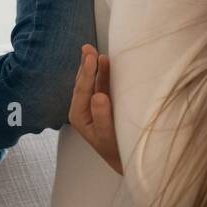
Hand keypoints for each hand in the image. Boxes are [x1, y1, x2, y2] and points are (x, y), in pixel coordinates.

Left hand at [69, 44, 122, 174]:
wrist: (127, 159)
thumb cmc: (117, 150)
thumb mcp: (108, 137)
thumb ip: (102, 117)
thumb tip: (98, 95)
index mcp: (79, 115)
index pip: (81, 90)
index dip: (86, 72)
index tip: (91, 56)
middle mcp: (83, 108)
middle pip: (83, 82)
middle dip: (86, 65)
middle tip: (88, 47)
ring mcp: (94, 104)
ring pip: (92, 81)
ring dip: (94, 66)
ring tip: (95, 51)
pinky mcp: (105, 102)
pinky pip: (102, 84)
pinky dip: (103, 72)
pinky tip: (105, 63)